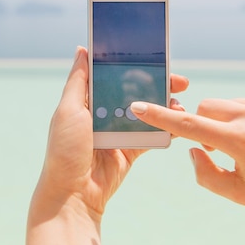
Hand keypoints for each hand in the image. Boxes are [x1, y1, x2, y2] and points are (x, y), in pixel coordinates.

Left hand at [26, 47, 187, 244]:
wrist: (73, 195)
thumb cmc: (65, 150)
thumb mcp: (68, 109)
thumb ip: (78, 80)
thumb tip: (82, 49)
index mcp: (87, 100)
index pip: (114, 75)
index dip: (135, 65)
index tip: (156, 58)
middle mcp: (104, 113)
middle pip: (136, 92)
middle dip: (158, 84)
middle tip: (180, 82)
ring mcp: (118, 132)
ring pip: (148, 112)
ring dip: (165, 106)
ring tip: (180, 105)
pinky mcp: (131, 150)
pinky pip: (152, 136)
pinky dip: (166, 129)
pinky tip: (178, 123)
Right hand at [130, 94, 244, 220]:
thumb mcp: (240, 195)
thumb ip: (206, 172)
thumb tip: (194, 148)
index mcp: (243, 142)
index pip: (191, 125)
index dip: (161, 117)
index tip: (139, 106)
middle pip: (208, 107)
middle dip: (205, 124)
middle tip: (219, 148)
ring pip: (229, 104)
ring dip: (228, 122)